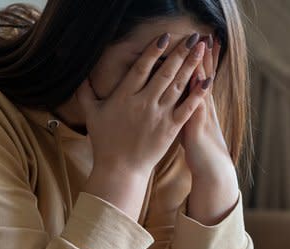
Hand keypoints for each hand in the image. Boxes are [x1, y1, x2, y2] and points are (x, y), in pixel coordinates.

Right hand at [79, 33, 210, 216]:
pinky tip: (208, 80)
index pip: (141, 68)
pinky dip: (198, 93)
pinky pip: (188, 107)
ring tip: (201, 50)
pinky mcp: (171, 128)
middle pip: (165, 73)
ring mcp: (159, 115)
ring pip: (178, 86)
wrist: (120, 169)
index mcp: (124, 96)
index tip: (164, 37)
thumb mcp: (91, 114)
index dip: (153, 51)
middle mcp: (144, 103)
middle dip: (179, 53)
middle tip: (192, 38)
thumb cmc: (104, 142)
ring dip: (191, 66)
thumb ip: (86, 92)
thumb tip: (82, 75)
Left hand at [181, 38, 240, 225]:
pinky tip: (196, 78)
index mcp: (202, 106)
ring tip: (204, 47)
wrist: (214, 172)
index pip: (202, 76)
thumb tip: (178, 100)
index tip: (204, 39)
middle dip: (205, 55)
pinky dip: (197, 91)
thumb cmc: (201, 152)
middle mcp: (204, 108)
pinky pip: (197, 105)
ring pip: (202, 86)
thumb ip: (185, 111)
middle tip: (207, 33)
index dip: (203, 58)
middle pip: (204, 75)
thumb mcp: (192, 127)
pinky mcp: (198, 127)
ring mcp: (203, 116)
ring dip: (202, 66)